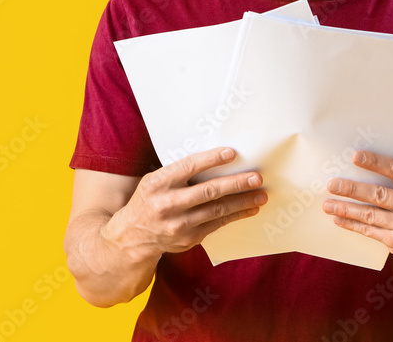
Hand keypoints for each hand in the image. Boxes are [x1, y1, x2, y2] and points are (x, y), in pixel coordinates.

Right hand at [103, 147, 267, 263]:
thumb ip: (178, 173)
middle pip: (208, 191)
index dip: (211, 159)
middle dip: (236, 184)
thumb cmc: (148, 201)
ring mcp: (179, 224)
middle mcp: (167, 204)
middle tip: (256, 177)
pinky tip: (249, 209)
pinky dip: (236, 216)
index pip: (188, 167)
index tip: (231, 153)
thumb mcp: (154, 182)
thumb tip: (215, 159)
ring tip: (261, 194)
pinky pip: (217, 225)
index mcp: (157, 183)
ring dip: (242, 202)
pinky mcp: (189, 239)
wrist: (131, 237)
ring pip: (217, 210)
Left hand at [322, 150, 392, 268]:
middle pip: (379, 194)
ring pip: (371, 215)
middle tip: (332, 184)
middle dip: (352, 189)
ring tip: (328, 204)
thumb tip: (367, 165)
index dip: (376, 163)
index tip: (356, 157)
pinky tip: (339, 219)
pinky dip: (353, 225)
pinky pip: (371, 231)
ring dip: (346, 209)